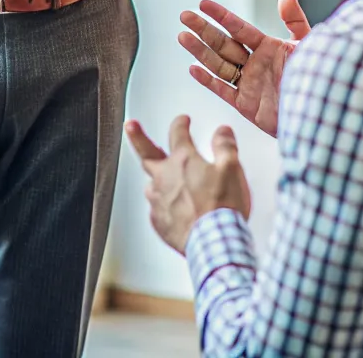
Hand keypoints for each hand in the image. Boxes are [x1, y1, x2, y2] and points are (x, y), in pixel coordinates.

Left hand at [125, 115, 249, 253]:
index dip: (180, 123)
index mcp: (183, 160)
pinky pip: (157, 209)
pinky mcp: (159, 222)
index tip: (183, 120)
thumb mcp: (232, 169)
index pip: (178, 133)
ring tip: (163, 180)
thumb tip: (222, 132)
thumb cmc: (222, 207)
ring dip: (157, 179)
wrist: (214, 242)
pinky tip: (173, 209)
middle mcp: (165, 178)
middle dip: (138, 137)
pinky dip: (164, 205)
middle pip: (147, 152)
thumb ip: (225, 146)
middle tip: (131, 126)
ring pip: (152, 184)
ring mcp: (158, 200)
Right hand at [179, 0, 311, 136]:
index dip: (222, 16)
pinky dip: (208, 80)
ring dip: (200, 51)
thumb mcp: (309, 46)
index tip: (203, 4)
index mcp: (269, 48)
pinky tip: (192, 68)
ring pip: (219, 64)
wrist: (324, 113)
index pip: (240, 28)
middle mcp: (255, 64)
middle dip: (203, 30)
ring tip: (182, 36)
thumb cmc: (320, 78)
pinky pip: (223, 90)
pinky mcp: (246, 105)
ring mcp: (249, 84)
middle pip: (224, 43)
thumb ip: (296, 21)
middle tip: (184, 16)